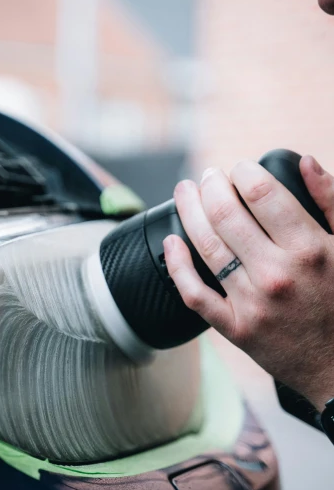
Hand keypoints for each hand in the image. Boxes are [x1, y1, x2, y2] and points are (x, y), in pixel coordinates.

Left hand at [163, 156, 333, 410]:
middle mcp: (277, 273)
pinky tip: (171, 242)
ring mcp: (253, 303)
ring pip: (207, 246)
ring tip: (184, 192)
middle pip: (227, 215)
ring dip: (189, 211)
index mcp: (310, 248)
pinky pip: (194, 293)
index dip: (244, 172)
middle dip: (210, 186)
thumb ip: (331, 201)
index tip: (239, 168)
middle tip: (207, 176)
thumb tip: (303, 161)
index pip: (263, 193)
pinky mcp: (235, 328)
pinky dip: (177, 265)